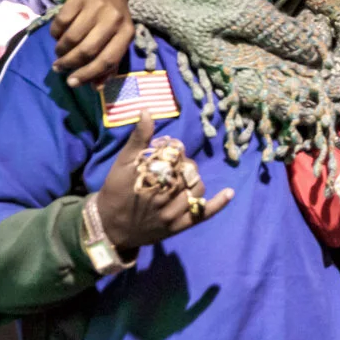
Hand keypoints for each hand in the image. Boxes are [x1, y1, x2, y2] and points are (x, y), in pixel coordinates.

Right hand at [51, 0, 135, 87]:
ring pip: (72, 37)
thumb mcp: (118, 37)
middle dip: (70, 63)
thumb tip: (95, 87)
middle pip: (88, 50)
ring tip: (59, 53)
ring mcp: (96, 7)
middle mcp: (114, 19)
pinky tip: (57, 36)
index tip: (72, 82)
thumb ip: (109, 63)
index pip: (108, 59)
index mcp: (126, 33)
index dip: (88, 74)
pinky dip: (56, 33)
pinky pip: (61, 22)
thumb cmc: (112, 17)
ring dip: (61, 50)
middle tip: (59, 67)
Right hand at [94, 113, 231, 252]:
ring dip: (195, 180)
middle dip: (186, 166)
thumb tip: (147, 111)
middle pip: (189, 174)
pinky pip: (203, 214)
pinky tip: (230, 192)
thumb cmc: (115, 191)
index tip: (172, 152)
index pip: (177, 159)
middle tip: (178, 165)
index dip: (177, 153)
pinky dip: (218, 203)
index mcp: (151, 179)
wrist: (110, 227)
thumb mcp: (122, 163)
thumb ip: (138, 139)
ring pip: (197, 190)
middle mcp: (163, 198)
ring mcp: (172, 215)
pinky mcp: (178, 227)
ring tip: (185, 177)